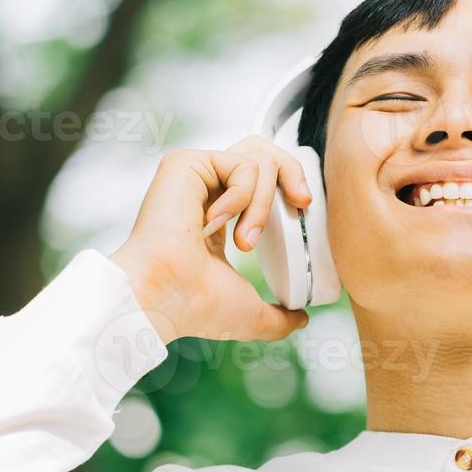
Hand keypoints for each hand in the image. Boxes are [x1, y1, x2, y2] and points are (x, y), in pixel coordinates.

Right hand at [108, 138, 312, 343]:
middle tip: (301, 205)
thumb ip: (279, 316)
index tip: (303, 210)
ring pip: (258, 159)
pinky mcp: (186, 165)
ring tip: (245, 240)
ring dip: (264, 203)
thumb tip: (301, 320)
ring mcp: (196, 176)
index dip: (289, 186)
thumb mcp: (251, 313)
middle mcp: (206, 191)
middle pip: (263, 152)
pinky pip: (241, 164)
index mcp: (219, 218)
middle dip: (292, 172)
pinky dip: (243, 196)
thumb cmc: (197, 307)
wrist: (168, 297)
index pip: (262, 181)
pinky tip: (217, 224)